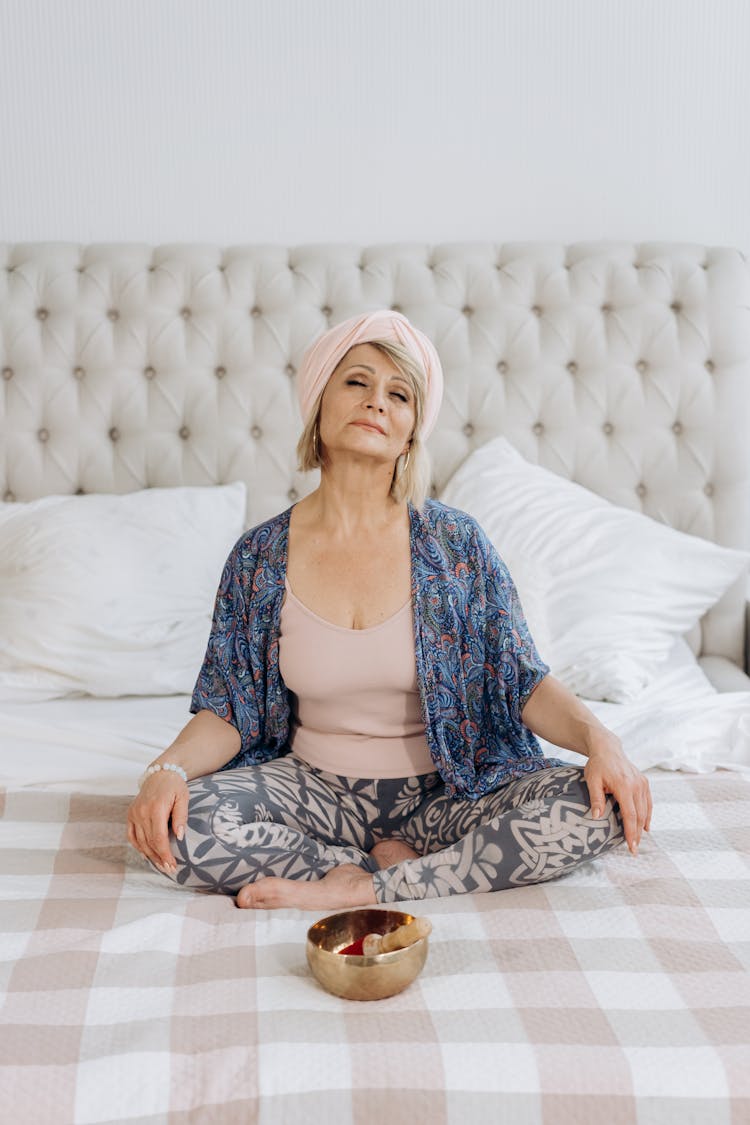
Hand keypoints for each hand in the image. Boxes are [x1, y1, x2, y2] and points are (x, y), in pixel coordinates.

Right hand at [126, 771, 188, 872]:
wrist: (160, 773)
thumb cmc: (174, 786)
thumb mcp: (183, 797)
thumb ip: (181, 816)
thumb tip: (179, 837)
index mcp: (156, 808)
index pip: (159, 837)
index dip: (165, 853)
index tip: (172, 864)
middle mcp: (142, 812)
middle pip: (149, 842)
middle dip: (159, 858)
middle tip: (169, 869)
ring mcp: (134, 813)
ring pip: (140, 841)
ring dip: (150, 855)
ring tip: (161, 865)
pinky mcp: (130, 814)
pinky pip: (132, 835)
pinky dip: (138, 846)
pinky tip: (146, 855)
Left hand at [583, 740, 652, 856]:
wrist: (607, 748)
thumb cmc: (597, 764)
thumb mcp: (592, 780)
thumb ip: (596, 798)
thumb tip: (596, 817)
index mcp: (624, 786)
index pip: (630, 815)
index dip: (631, 832)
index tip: (631, 846)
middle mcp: (637, 785)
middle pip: (640, 815)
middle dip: (637, 834)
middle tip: (634, 849)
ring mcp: (642, 783)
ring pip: (646, 810)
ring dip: (642, 827)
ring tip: (637, 841)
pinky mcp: (644, 782)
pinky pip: (648, 802)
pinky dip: (648, 815)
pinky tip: (645, 826)